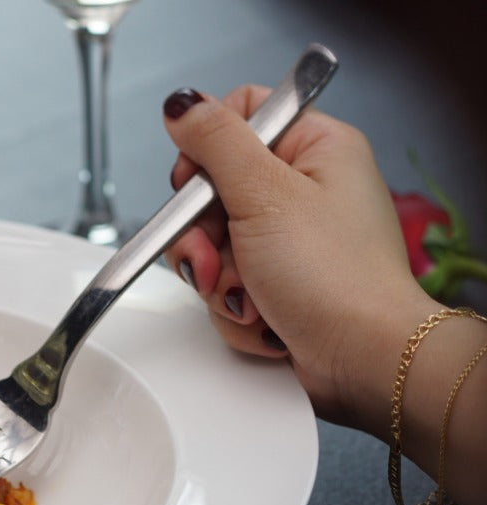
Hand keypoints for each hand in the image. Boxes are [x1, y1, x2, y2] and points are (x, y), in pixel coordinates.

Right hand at [159, 85, 439, 432]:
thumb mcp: (264, 194)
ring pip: (212, 244)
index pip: (238, 117)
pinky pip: (226, 283)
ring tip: (248, 296)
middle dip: (203, 237)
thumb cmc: (336, 279)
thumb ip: (216, 142)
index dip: (205, 152)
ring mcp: (289, 239)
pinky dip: (233, 306)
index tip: (198, 184)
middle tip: (216, 257)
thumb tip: (182, 105)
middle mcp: (305, 189)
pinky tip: (261, 316)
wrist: (362, 360)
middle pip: (212, 190)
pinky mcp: (278, 282)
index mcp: (316, 147)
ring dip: (218, 278)